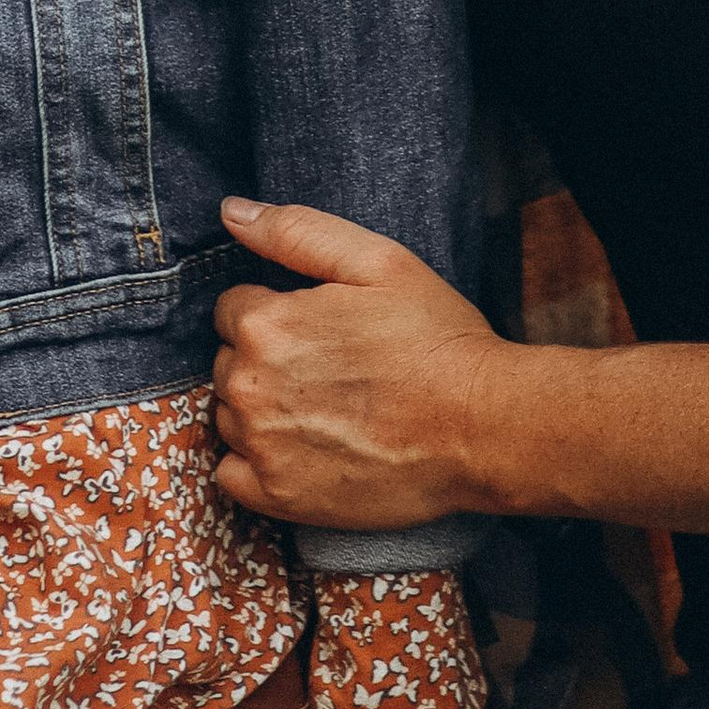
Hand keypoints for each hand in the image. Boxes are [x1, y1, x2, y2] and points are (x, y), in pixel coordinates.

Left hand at [212, 197, 504, 530]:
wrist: (482, 428)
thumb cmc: (435, 339)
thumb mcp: (377, 262)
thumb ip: (294, 231)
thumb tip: (230, 211)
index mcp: (265, 324)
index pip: (231, 308)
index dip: (274, 311)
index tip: (317, 327)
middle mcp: (250, 386)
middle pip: (226, 362)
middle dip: (263, 359)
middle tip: (327, 368)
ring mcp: (261, 448)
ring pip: (228, 415)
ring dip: (258, 409)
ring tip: (321, 409)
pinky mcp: (278, 498)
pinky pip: (231, 474)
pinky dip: (255, 462)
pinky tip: (301, 450)